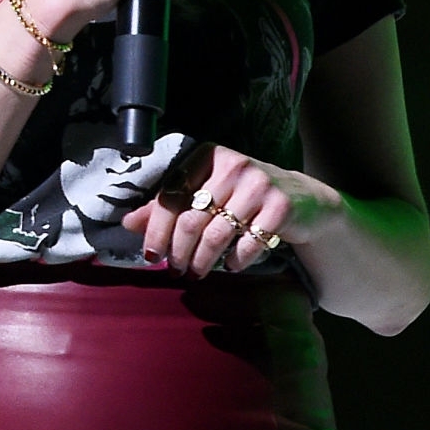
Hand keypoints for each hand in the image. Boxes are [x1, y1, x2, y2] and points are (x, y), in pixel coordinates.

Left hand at [122, 142, 338, 276]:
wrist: (302, 198)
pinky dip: (235, 261)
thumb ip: (168, 205)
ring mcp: (259, 184)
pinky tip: (231, 266)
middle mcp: (233, 164)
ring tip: (196, 273)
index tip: (151, 256)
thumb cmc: (242, 196)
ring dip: (202, 261)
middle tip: (175, 270)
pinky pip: (248, 243)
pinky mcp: (281, 206)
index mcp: (207, 156)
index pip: (171, 195)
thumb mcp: (206, 192)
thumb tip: (127, 222)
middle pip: (191, 218)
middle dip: (178, 251)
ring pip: (217, 234)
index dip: (156, 229)